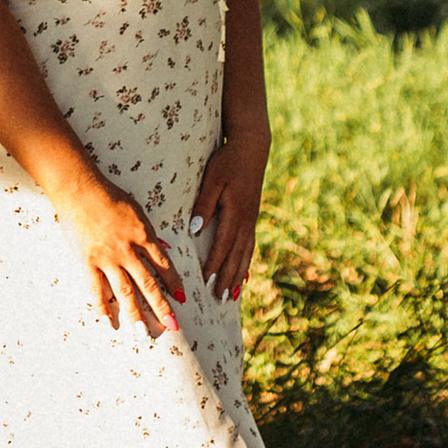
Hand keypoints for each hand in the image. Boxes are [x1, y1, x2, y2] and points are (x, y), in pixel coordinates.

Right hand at [56, 174, 180, 338]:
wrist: (80, 189)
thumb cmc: (109, 195)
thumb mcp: (136, 209)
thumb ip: (147, 231)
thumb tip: (161, 247)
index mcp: (143, 235)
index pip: (163, 265)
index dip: (173, 283)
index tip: (181, 299)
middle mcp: (128, 250)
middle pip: (148, 283)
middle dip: (161, 306)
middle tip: (172, 326)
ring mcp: (107, 258)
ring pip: (125, 291)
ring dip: (135, 313)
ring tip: (142, 332)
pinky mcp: (88, 261)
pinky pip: (96, 289)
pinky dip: (102, 307)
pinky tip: (108, 322)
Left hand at [189, 124, 267, 302]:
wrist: (252, 147)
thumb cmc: (228, 161)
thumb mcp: (212, 178)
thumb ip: (204, 203)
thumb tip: (195, 229)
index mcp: (235, 212)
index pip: (222, 244)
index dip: (215, 264)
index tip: (206, 282)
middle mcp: (246, 220)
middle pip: (236, 255)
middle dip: (228, 278)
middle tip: (220, 299)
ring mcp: (251, 219)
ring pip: (245, 253)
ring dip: (238, 276)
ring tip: (232, 296)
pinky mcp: (252, 217)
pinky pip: (250, 245)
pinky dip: (246, 262)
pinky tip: (243, 274)